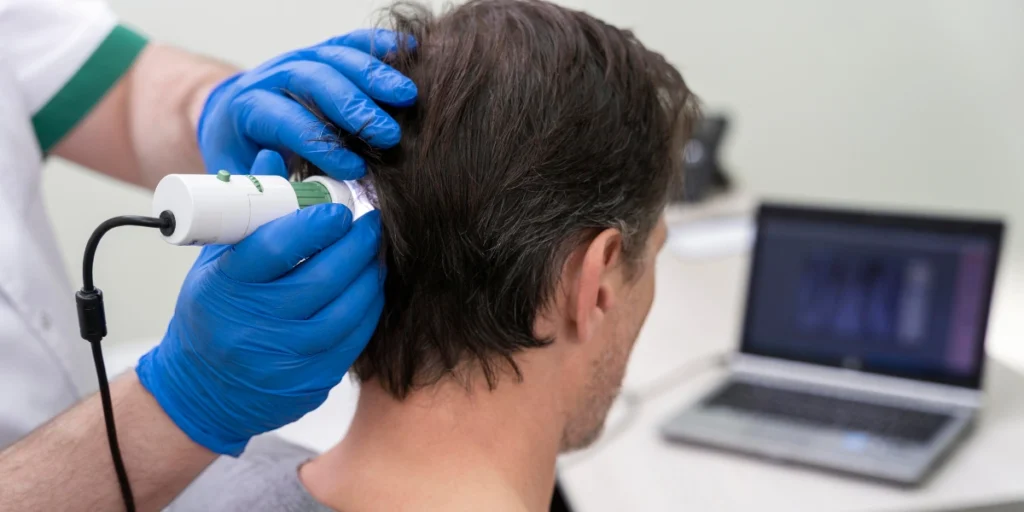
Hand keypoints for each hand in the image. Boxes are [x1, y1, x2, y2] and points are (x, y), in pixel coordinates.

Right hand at [137, 150, 384, 454]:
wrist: (204, 389)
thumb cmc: (213, 312)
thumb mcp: (216, 262)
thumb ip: (247, 213)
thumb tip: (272, 155)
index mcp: (225, 287)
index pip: (275, 247)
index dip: (315, 223)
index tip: (339, 207)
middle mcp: (254, 326)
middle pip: (322, 277)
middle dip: (356, 244)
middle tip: (371, 222)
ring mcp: (284, 358)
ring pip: (346, 308)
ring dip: (370, 274)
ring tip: (375, 250)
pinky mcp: (311, 380)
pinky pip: (354, 338)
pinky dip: (369, 306)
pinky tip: (372, 285)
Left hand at [197, 28, 416, 178]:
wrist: (237, 121)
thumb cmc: (245, 156)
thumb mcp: (243, 179)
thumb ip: (267, 187)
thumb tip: (300, 196)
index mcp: (249, 108)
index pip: (285, 119)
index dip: (321, 144)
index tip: (355, 170)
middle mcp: (274, 76)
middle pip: (314, 80)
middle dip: (354, 107)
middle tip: (389, 135)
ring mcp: (301, 59)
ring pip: (336, 56)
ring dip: (375, 75)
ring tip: (407, 97)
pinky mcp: (324, 52)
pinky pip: (351, 41)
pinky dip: (380, 44)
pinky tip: (408, 49)